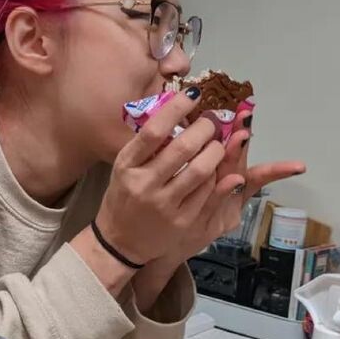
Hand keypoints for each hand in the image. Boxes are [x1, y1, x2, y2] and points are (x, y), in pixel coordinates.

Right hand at [95, 92, 299, 267]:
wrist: (120, 242)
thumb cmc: (124, 197)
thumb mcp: (124, 168)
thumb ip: (145, 146)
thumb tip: (175, 112)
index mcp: (127, 165)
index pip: (154, 131)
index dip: (176, 109)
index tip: (192, 96)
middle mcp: (144, 184)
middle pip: (182, 148)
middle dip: (205, 129)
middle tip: (212, 121)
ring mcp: (164, 205)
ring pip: (201, 170)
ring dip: (216, 152)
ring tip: (217, 143)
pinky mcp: (182, 221)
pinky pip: (208, 193)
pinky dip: (218, 177)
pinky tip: (219, 169)